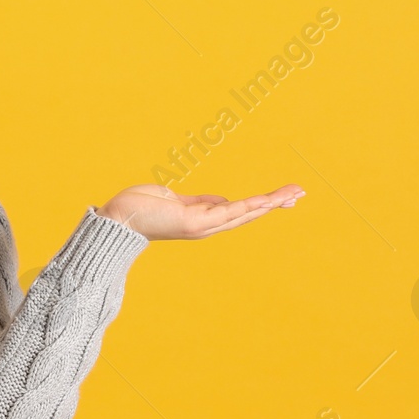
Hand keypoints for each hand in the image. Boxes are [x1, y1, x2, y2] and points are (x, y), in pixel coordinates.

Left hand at [97, 183, 305, 240]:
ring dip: (270, 203)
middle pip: (249, 213)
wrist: (118, 219)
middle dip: (274, 203)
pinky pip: (228, 212)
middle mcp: (207, 225)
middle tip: (300, 193)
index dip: (262, 205)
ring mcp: (202, 225)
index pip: (240, 211)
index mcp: (203, 218)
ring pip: (244, 212)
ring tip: (292, 194)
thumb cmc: (142, 209)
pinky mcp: (194, 222)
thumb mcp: (177, 201)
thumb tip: (222, 200)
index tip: (283, 197)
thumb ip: (200, 202)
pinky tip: (266, 200)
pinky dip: (249, 206)